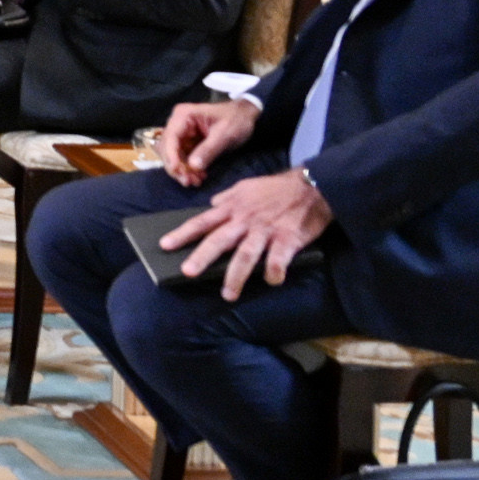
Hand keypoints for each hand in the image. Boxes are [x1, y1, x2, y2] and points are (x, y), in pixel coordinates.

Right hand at [157, 96, 260, 186]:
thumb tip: (193, 166)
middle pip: (167, 148)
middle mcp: (178, 124)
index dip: (171, 155)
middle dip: (176, 166)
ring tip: (196, 181)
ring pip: (173, 155)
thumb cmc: (236, 120)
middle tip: (188, 182)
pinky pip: (182, 158)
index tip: (178, 171)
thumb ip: (209, 150)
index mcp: (184, 115)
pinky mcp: (188, 142)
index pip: (170, 137)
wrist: (246, 116)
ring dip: (181, 170)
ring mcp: (182, 133)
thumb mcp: (225, 135)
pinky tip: (199, 177)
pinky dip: (188, 169)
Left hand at [160, 168, 332, 300]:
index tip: (165, 245)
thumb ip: (228, 198)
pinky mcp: (288, 239)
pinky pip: (278, 260)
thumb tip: (212, 205)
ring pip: (246, 255)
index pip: (202, 221)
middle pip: (219, 240)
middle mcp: (246, 220)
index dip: (183, 233)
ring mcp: (266, 230)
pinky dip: (274, 272)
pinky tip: (271, 282)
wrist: (314, 184)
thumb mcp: (246, 186)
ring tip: (228, 294)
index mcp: (233, 207)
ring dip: (235, 276)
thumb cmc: (278, 188)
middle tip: (186, 273)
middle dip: (201, 257)